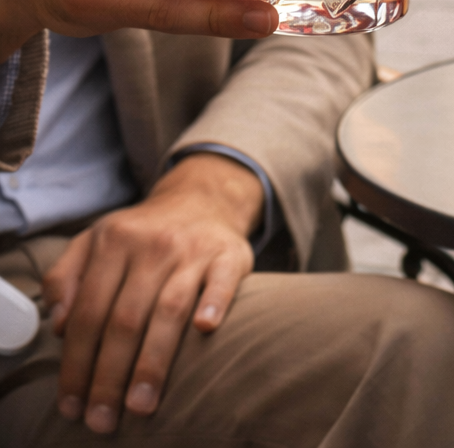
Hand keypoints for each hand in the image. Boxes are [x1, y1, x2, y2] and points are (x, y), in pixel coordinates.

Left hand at [44, 154, 260, 434]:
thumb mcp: (95, 240)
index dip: (77, 362)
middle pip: (125, 318)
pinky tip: (205, 329)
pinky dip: (214, 303)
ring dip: (152, 362)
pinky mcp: (229, 254)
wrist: (202, 199)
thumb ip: (65, 277)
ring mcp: (193, 249)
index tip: (72, 403)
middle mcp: (152, 243)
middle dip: (109, 375)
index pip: (88, 311)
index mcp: (114, 241)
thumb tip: (59, 326)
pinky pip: (222, 281)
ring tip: (140, 405)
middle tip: (103, 419)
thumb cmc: (142, 235)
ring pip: (168, 310)